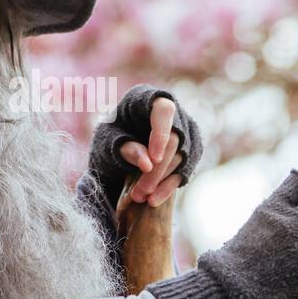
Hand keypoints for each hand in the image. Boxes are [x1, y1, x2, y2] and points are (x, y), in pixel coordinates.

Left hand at [87, 84, 203, 209]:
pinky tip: (154, 200)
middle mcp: (171, 111)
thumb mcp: (107, 142)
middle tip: (139, 192)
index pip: (163, 112)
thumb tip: (148, 164)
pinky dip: (169, 186)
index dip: (161, 135)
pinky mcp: (190, 150)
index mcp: (147, 98)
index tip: (153, 161)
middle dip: (158, 169)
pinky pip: (186, 169)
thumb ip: (125, 148)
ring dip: (162, 180)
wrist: (115, 148)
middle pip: (175, 139)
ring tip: (140, 198)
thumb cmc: (108, 137)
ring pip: (183, 156)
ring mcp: (184, 130)